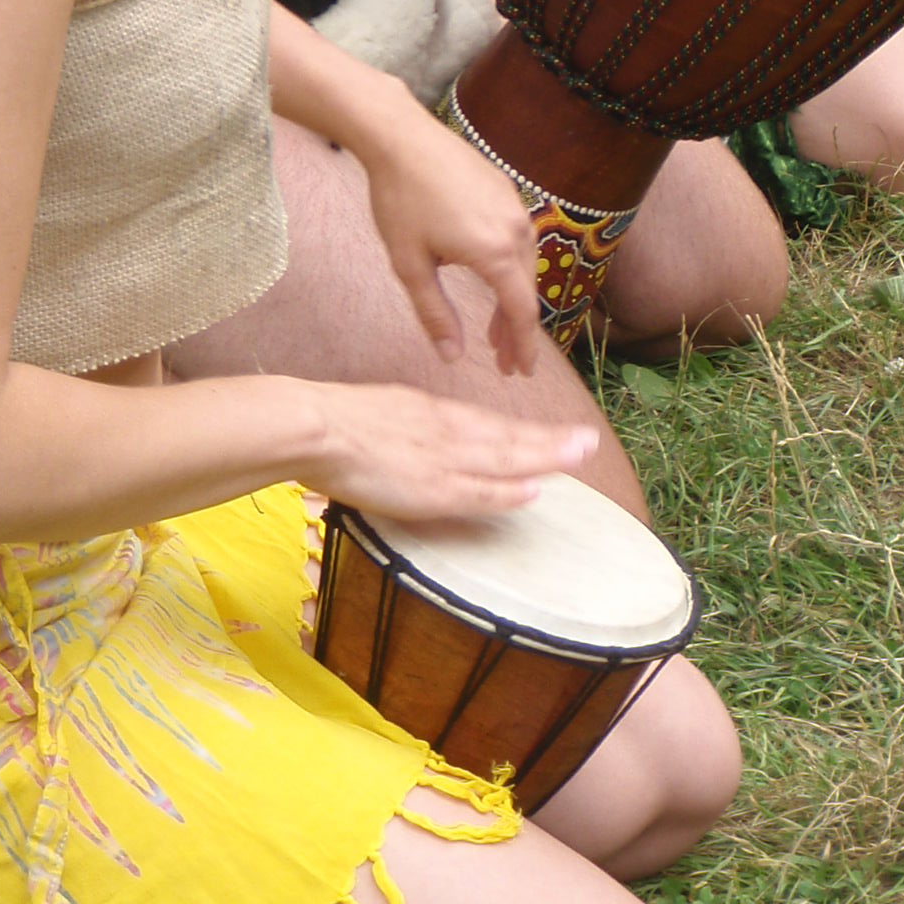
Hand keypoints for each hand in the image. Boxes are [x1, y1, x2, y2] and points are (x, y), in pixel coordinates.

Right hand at [306, 382, 597, 522]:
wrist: (315, 425)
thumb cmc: (335, 421)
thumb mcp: (383, 412)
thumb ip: (408, 427)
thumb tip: (419, 445)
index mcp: (432, 413)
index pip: (489, 425)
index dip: (525, 433)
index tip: (555, 435)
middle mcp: (446, 431)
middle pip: (508, 437)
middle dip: (550, 441)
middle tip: (589, 441)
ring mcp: (441, 458)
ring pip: (504, 459)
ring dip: (545, 458)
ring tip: (580, 457)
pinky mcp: (429, 487)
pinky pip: (478, 491)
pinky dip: (507, 491)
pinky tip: (534, 492)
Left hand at [357, 92, 544, 376]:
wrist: (400, 136)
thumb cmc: (399, 201)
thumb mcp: (410, 265)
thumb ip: (435, 314)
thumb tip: (452, 357)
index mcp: (496, 252)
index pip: (522, 313)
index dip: (523, 347)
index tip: (521, 374)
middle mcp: (517, 228)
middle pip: (526, 291)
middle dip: (516, 330)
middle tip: (502, 362)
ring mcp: (514, 205)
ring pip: (524, 265)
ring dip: (512, 299)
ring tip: (495, 329)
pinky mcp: (505, 189)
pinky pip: (518, 238)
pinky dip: (509, 267)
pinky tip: (491, 277)